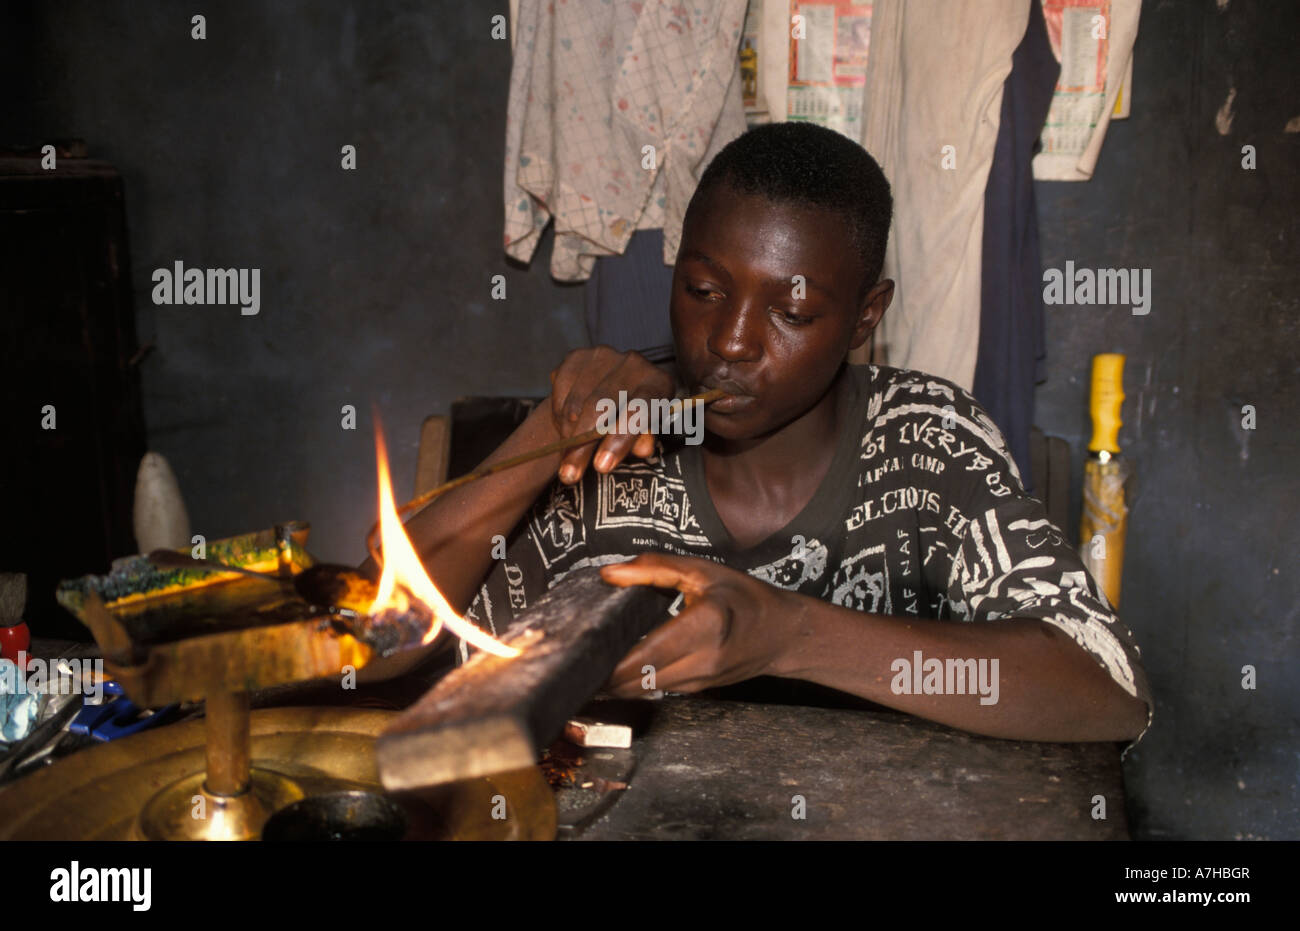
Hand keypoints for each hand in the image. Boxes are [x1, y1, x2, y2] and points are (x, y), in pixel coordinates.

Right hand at [547, 346, 676, 484]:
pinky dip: (558, 413)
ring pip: (577, 400)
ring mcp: (605, 355)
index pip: (641, 409)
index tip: (601, 466)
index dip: (620, 438)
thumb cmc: (634, 421)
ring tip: (567, 453)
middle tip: (569, 474)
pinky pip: (561, 388)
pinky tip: (565, 427)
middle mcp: (634, 363)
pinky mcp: (579, 356)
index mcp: (659, 383)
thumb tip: (643, 449)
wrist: (610, 398)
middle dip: (582, 445)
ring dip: (567, 433)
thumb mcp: (644, 434)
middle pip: (602, 405)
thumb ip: (643, 440)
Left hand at [598, 552, 799, 695]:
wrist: (783, 633)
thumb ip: (653, 569)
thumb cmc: (744, 597)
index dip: (608, 661)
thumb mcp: (701, 572)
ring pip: (644, 689)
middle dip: (603, 675)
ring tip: (588, 665)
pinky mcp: (698, 690)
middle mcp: (702, 659)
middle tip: (574, 659)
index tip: (580, 652)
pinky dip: (634, 681)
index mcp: (704, 625)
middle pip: (638, 679)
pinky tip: (616, 669)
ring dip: (615, 682)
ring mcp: (701, 681)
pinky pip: (657, 688)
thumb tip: (609, 574)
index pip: (644, 653)